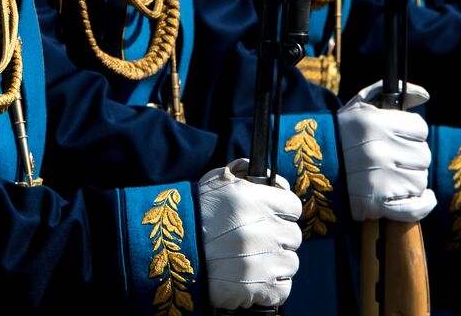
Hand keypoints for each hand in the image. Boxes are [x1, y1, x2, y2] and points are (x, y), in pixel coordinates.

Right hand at [199, 159, 302, 310]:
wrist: (165, 252)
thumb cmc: (194, 213)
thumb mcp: (218, 180)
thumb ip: (245, 170)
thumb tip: (269, 176)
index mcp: (257, 201)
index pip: (294, 207)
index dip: (284, 212)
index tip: (274, 217)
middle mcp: (263, 230)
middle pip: (293, 236)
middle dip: (279, 238)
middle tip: (258, 240)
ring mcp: (262, 261)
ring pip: (290, 263)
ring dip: (276, 262)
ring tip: (253, 260)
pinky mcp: (256, 288)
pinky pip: (282, 290)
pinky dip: (273, 287)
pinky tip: (256, 279)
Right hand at [337, 81, 436, 222]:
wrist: (308, 166)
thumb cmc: (341, 132)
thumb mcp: (361, 105)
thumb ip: (391, 93)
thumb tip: (425, 96)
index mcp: (377, 124)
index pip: (420, 129)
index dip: (414, 132)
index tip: (404, 137)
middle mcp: (380, 151)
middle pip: (423, 156)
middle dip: (413, 156)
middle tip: (397, 157)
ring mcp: (379, 180)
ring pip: (419, 181)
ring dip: (412, 178)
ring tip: (394, 174)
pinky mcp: (376, 204)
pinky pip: (414, 208)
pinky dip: (423, 204)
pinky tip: (424, 197)